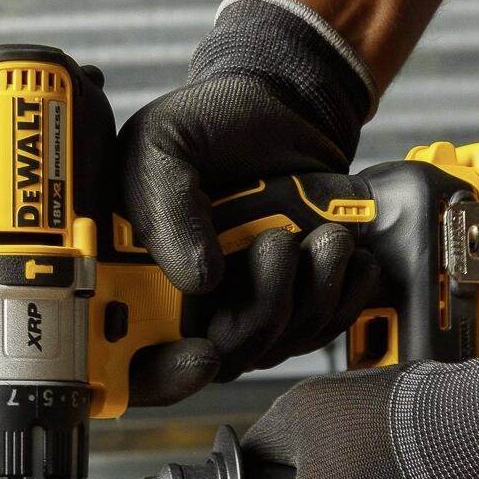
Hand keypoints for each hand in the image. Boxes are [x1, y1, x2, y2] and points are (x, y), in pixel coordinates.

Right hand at [119, 0, 380, 405]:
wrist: (278, 102)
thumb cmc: (207, 124)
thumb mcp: (162, 145)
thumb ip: (165, 206)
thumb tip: (196, 281)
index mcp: (132, 277)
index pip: (130, 363)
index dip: (162, 376)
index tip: (202, 354)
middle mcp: (184, 304)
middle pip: (220, 360)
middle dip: (258, 314)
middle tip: (275, 244)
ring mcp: (243, 306)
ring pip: (277, 344)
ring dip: (310, 292)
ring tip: (322, 233)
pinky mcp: (295, 299)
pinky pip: (322, 328)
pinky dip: (345, 296)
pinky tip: (347, 253)